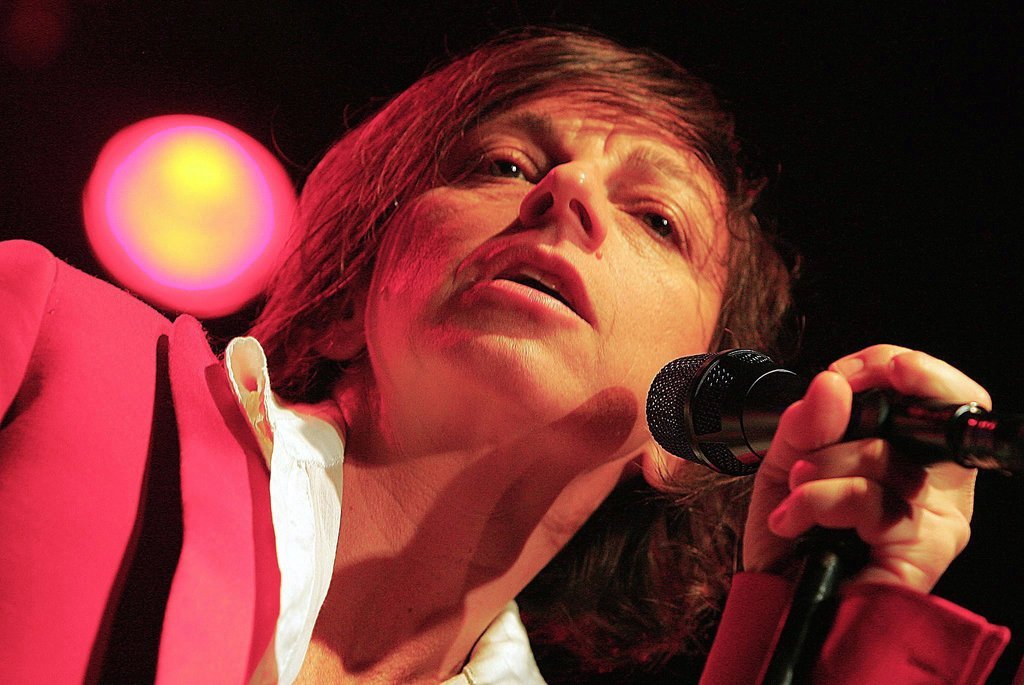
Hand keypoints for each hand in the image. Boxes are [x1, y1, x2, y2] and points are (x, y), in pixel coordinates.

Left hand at [743, 344, 989, 591]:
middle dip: (858, 413)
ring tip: (794, 487)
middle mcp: (935, 486)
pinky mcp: (923, 555)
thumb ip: (804, 422)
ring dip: (822, 466)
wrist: (770, 600)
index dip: (914, 371)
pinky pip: (873, 502)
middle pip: (931, 421)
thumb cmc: (789, 533)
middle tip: (815, 427)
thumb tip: (833, 383)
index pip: (945, 396)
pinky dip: (820, 501)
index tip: (856, 370)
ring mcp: (935, 521)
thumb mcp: (783, 461)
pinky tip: (795, 521)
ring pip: (886, 458)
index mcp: (911, 455)